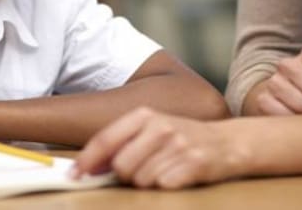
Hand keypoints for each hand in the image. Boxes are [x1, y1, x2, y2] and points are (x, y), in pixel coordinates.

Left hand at [73, 107, 241, 188]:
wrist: (227, 142)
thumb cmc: (182, 137)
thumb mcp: (152, 130)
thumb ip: (121, 143)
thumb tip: (88, 167)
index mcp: (145, 115)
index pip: (106, 139)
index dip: (87, 160)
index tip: (74, 175)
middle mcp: (161, 126)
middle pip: (121, 166)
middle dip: (125, 176)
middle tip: (141, 170)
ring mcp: (179, 144)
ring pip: (142, 180)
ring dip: (148, 182)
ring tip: (163, 169)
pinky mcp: (194, 163)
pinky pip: (164, 186)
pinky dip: (167, 185)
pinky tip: (177, 174)